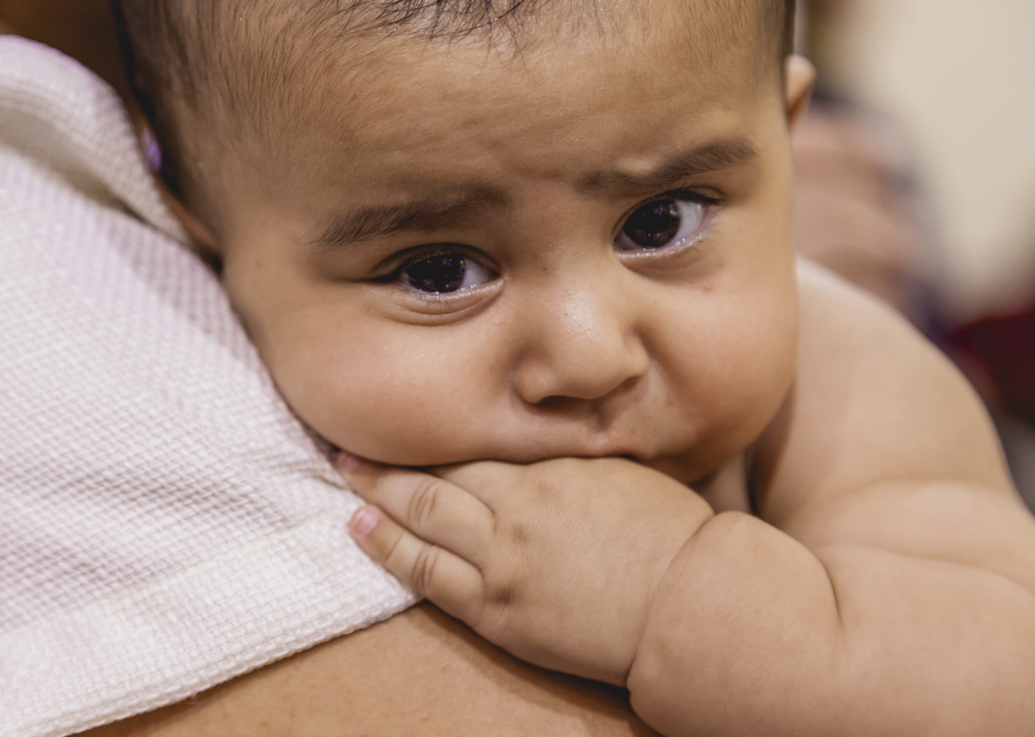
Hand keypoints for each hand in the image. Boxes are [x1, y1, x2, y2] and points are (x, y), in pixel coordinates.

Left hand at [339, 454, 714, 685]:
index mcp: (543, 474)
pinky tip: (364, 534)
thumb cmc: (667, 533)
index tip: (396, 419)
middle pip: (430, 480)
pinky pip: (430, 579)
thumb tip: (536, 439)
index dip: (424, 437)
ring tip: (345, 480)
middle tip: (346, 445)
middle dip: (383, 462)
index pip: (465, 449)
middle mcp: (511, 513)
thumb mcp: (616, 472)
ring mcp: (500, 566)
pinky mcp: (498, 615)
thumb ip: (564, 458)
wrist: (689, 605)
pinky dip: (392, 552)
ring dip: (375, 499)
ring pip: (420, 523)